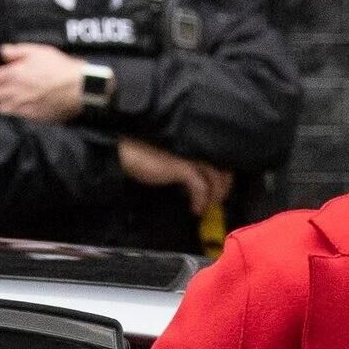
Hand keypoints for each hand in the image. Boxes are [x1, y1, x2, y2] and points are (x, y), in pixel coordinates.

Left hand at [0, 42, 86, 124]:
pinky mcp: (32, 117)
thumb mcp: (38, 51)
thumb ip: (17, 51)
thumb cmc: (60, 69)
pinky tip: (24, 106)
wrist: (78, 89)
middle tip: (8, 86)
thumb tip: (4, 52)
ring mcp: (23, 107)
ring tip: (13, 98)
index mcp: (14, 74)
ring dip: (5, 102)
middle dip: (0, 89)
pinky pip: (16, 117)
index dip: (0, 74)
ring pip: (2, 108)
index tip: (6, 73)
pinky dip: (17, 112)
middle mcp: (15, 92)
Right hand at [118, 136, 233, 216]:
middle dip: (223, 187)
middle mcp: (197, 145)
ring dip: (214, 196)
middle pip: (224, 167)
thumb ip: (186, 164)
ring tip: (206, 207)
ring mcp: (191, 154)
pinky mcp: (182, 165)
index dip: (224, 175)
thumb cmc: (142, 152)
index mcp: (195, 141)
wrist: (124, 150)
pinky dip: (201, 200)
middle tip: (216, 201)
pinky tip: (195, 208)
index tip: (220, 189)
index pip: (221, 156)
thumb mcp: (170, 157)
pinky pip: (201, 187)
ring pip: (216, 178)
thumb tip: (199, 180)